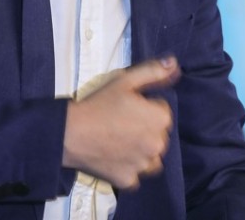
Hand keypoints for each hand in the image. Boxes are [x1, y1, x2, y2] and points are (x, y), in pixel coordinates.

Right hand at [62, 56, 180, 189]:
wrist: (70, 133)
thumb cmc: (98, 104)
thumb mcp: (126, 80)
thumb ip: (154, 71)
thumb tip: (175, 64)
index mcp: (160, 119)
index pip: (162, 112)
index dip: (145, 108)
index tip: (127, 108)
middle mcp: (158, 145)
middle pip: (158, 136)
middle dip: (146, 130)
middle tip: (121, 125)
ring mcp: (143, 165)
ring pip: (151, 158)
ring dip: (141, 152)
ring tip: (119, 142)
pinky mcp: (128, 180)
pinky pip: (135, 175)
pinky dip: (128, 169)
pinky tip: (114, 158)